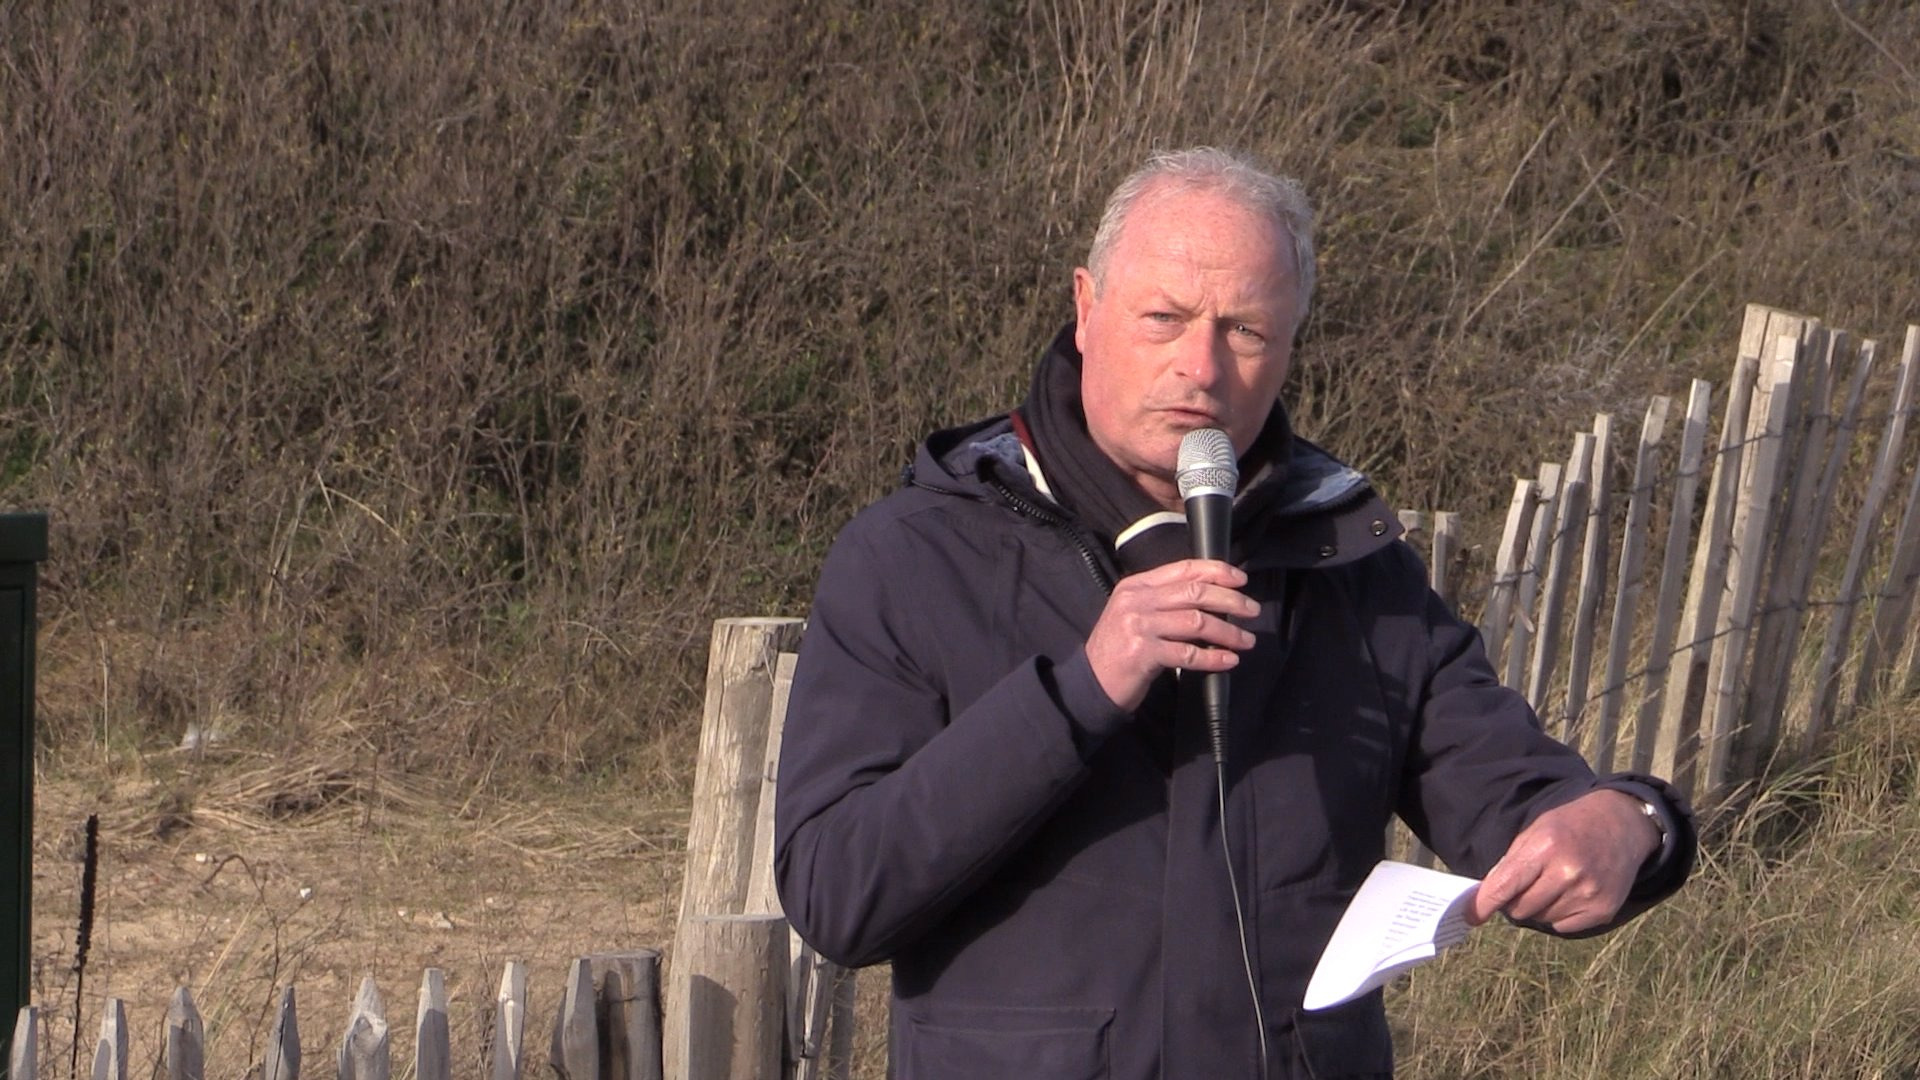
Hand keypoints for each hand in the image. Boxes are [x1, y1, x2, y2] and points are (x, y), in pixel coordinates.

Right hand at [1084, 558, 1258, 711]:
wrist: (1090, 681)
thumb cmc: (1119, 648)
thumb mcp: (1134, 613)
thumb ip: (1163, 600)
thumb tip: (1212, 597)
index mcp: (1137, 585)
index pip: (1184, 568)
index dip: (1217, 571)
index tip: (1241, 580)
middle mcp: (1137, 601)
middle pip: (1195, 593)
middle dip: (1231, 601)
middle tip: (1252, 610)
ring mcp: (1138, 626)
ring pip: (1196, 622)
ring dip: (1228, 632)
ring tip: (1247, 641)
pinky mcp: (1142, 654)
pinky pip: (1188, 653)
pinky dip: (1213, 658)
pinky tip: (1229, 660)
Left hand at [1466, 789, 1661, 933]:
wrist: (1622, 825)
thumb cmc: (1570, 826)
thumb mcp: (1536, 830)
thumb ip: (1511, 862)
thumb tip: (1485, 895)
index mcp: (1546, 847)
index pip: (1505, 885)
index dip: (1484, 903)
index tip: (1470, 915)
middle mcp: (1568, 872)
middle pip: (1520, 908)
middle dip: (1513, 901)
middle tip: (1525, 885)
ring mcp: (1588, 893)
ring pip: (1540, 918)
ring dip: (1538, 907)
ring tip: (1553, 883)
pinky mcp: (1603, 910)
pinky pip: (1563, 927)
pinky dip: (1559, 914)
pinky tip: (1570, 892)